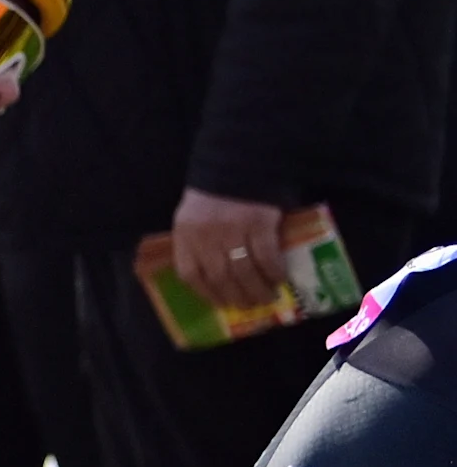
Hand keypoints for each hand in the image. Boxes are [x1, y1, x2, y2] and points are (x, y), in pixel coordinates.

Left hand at [172, 188, 292, 305]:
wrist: (240, 159)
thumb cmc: (217, 192)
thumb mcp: (194, 217)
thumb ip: (198, 242)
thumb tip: (217, 276)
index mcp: (185, 235)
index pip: (190, 275)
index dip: (206, 294)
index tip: (220, 304)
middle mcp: (206, 236)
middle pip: (219, 278)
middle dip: (236, 297)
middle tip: (249, 306)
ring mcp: (232, 230)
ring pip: (243, 271)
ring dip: (256, 289)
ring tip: (267, 297)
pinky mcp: (259, 222)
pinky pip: (266, 255)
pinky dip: (273, 270)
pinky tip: (280, 278)